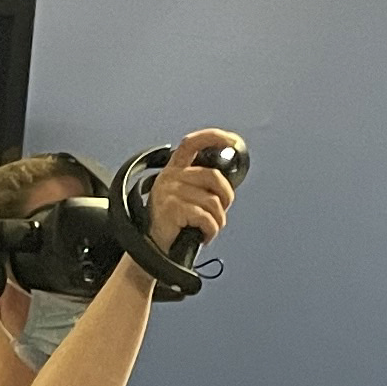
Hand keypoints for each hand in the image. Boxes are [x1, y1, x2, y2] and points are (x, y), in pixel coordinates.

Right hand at [138, 132, 239, 258]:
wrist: (153, 248)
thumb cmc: (173, 223)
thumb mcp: (184, 195)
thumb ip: (201, 184)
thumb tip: (228, 185)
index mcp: (174, 169)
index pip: (192, 143)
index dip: (214, 137)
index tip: (233, 142)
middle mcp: (170, 176)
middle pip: (213, 176)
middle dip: (226, 197)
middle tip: (221, 211)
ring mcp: (170, 191)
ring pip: (213, 201)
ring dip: (218, 219)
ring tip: (210, 227)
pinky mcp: (172, 208)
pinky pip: (206, 217)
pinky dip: (211, 230)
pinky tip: (204, 236)